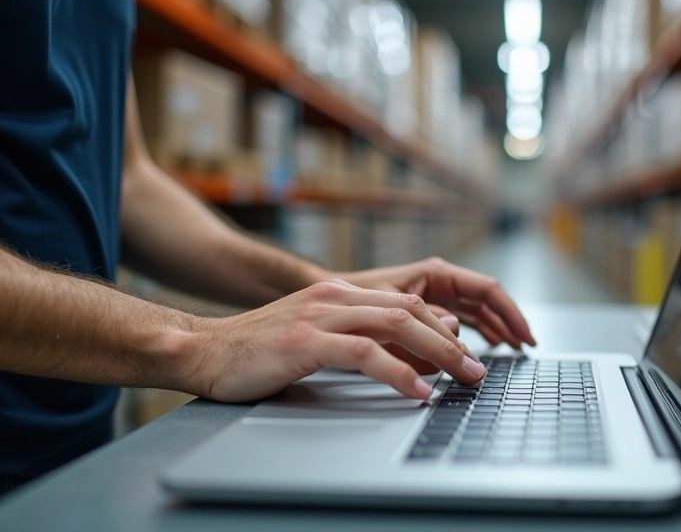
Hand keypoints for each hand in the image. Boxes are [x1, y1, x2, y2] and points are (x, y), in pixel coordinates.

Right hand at [183, 279, 487, 402]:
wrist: (203, 350)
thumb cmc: (258, 349)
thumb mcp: (314, 334)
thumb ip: (357, 332)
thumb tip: (409, 342)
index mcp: (338, 292)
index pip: (406, 303)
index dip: (442, 327)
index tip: (467, 353)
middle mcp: (334, 295)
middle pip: (410, 311)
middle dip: (452, 341)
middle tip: (477, 370)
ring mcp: (321, 315)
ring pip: (397, 325)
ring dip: (439, 354)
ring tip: (463, 379)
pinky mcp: (307, 340)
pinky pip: (365, 353)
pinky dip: (398, 372)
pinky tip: (418, 389)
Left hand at [329, 257, 535, 349]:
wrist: (323, 299)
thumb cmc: (351, 296)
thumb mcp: (387, 310)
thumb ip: (424, 323)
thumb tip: (458, 336)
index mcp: (436, 273)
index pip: (487, 290)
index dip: (511, 313)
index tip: (525, 335)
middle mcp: (440, 282)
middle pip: (488, 302)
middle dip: (509, 323)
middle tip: (526, 348)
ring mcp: (435, 296)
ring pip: (478, 313)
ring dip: (497, 331)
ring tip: (513, 351)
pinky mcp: (427, 312)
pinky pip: (462, 322)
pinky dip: (478, 335)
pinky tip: (489, 348)